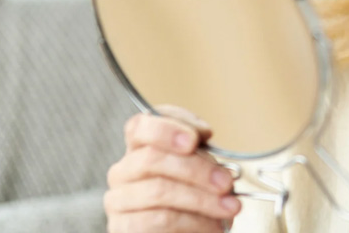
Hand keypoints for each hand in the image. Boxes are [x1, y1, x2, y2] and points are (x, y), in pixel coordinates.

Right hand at [105, 105, 240, 232]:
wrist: (187, 231)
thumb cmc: (195, 195)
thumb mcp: (201, 167)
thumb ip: (199, 150)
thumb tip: (204, 134)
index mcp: (140, 147)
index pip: (141, 126)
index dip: (167, 129)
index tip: (195, 139)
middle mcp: (123, 170)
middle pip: (152, 159)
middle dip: (196, 170)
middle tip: (226, 183)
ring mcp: (119, 199)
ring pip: (158, 191)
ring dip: (201, 200)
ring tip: (229, 207)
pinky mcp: (124, 227)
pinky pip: (158, 220)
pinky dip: (192, 222)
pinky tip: (212, 225)